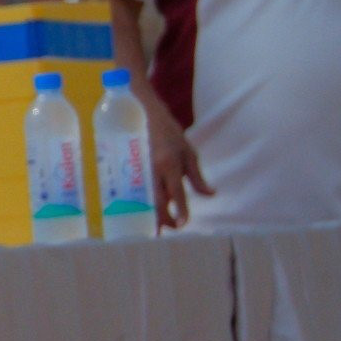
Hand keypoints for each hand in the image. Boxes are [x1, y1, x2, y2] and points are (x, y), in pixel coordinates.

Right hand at [145, 93, 211, 229]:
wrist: (144, 113)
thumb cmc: (170, 133)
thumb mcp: (189, 153)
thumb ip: (197, 177)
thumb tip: (210, 194)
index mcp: (170, 166)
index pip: (177, 195)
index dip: (181, 212)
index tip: (183, 224)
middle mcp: (153, 170)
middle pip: (157, 203)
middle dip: (164, 220)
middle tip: (172, 226)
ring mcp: (139, 170)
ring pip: (144, 200)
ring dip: (150, 215)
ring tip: (156, 226)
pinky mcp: (130, 168)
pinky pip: (135, 192)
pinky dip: (140, 204)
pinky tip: (142, 211)